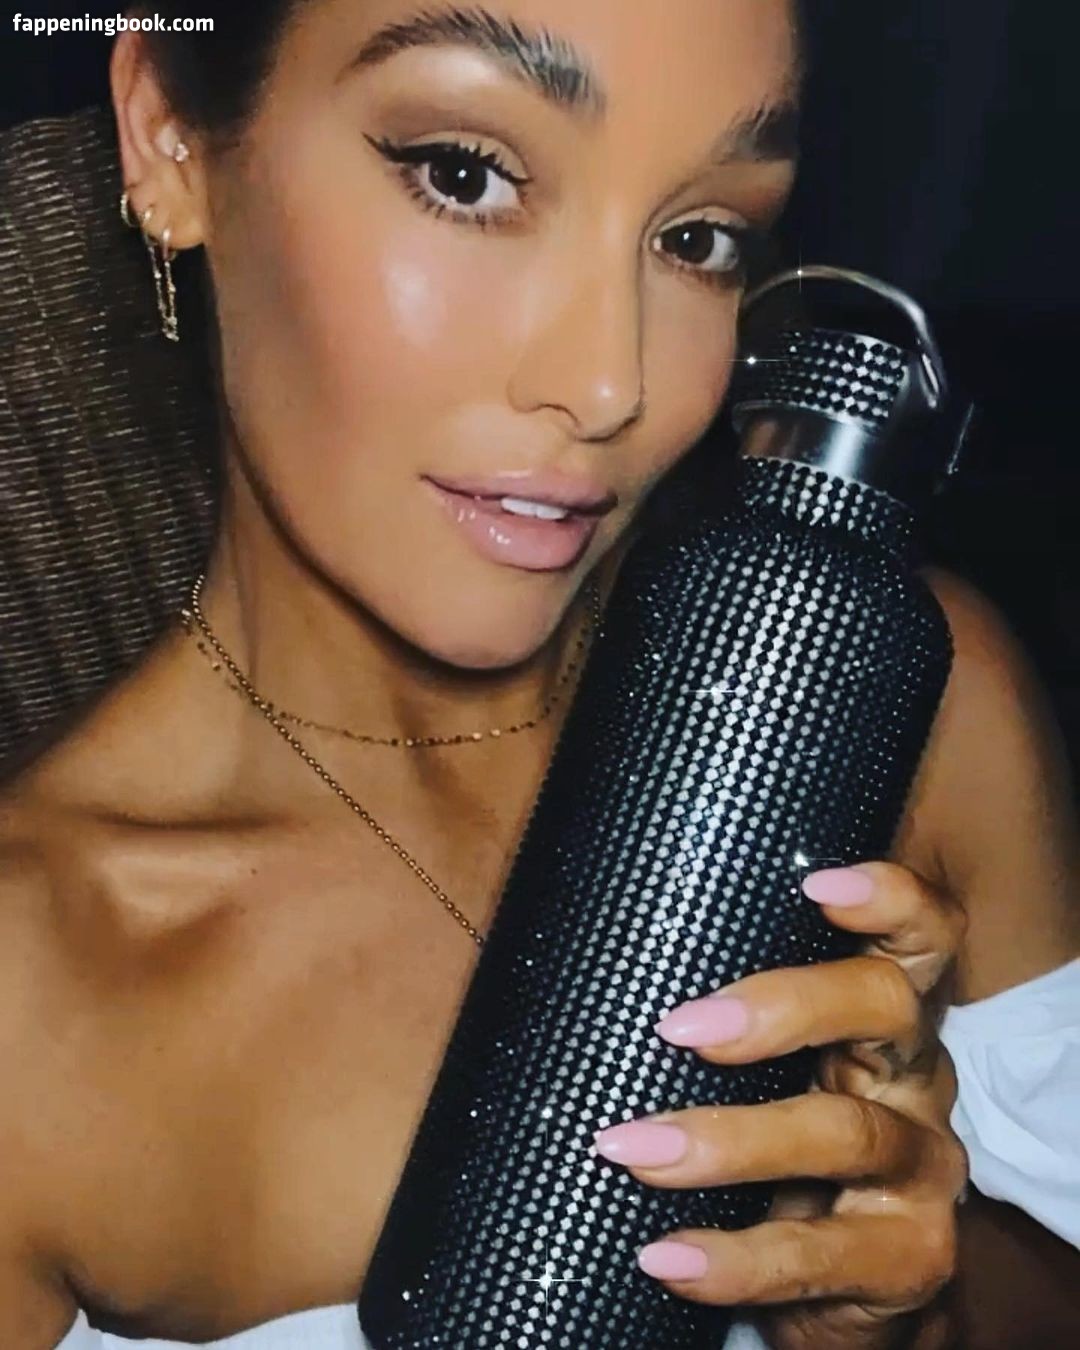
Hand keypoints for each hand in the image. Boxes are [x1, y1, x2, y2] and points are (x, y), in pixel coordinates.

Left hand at [592, 862, 968, 1348]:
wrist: (824, 1290)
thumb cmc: (766, 1147)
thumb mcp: (751, 1071)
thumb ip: (701, 1015)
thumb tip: (552, 948)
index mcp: (875, 1014)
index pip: (915, 935)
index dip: (888, 900)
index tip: (816, 883)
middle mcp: (912, 1075)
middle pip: (885, 1006)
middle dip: (784, 1006)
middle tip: (678, 1027)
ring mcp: (921, 1167)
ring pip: (847, 1134)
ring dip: (730, 1140)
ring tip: (631, 1150)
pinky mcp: (911, 1260)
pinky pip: (824, 1256)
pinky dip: (738, 1259)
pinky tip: (666, 1256)